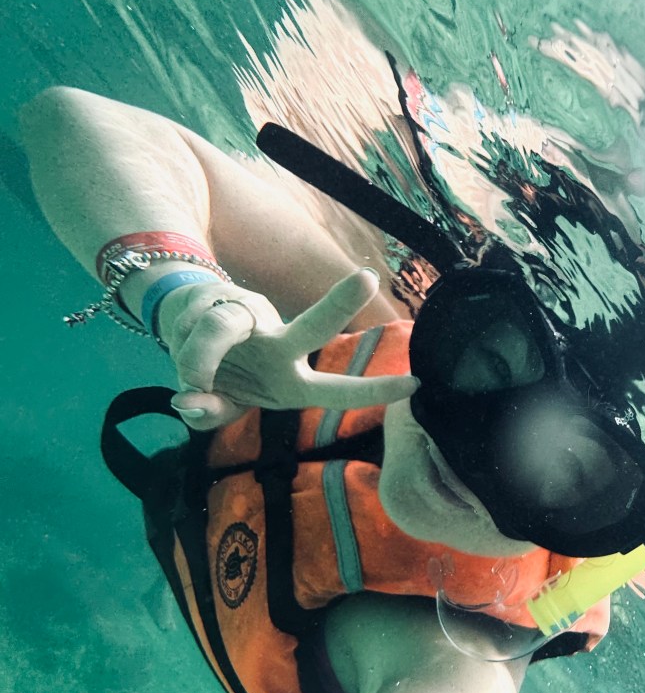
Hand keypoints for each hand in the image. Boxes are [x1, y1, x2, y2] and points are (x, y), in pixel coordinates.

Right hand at [157, 268, 416, 429]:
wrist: (179, 323)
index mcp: (291, 382)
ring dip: (199, 359)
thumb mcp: (217, 407)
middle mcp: (278, 348)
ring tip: (190, 379)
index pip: (337, 390)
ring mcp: (249, 321)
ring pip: (223, 328)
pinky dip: (182, 352)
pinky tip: (180, 357)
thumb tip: (188, 401)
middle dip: (336, 306)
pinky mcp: (216, 304)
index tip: (416, 383)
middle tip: (367, 278)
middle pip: (310, 327)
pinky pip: (193, 329)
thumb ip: (209, 414)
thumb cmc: (216, 375)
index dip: (374, 391)